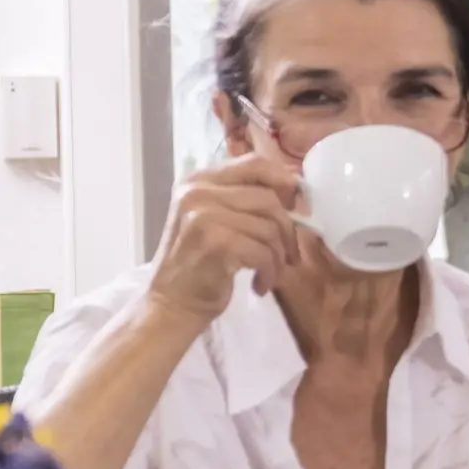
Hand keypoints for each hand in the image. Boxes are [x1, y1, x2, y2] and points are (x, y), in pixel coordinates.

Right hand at [144, 156, 306, 322]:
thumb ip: (245, 198)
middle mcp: (196, 192)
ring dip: (278, 256)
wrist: (171, 305)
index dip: (285, 184)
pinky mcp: (214, 241)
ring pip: (270, 227)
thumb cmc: (201, 265)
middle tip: (287, 255)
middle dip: (286, 231)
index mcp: (198, 180)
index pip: (256, 164)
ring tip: (268, 273)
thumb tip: (297, 189)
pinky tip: (259, 285)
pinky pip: (264, 251)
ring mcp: (203, 215)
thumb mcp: (218, 220)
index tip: (295, 209)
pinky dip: (270, 272)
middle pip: (269, 198)